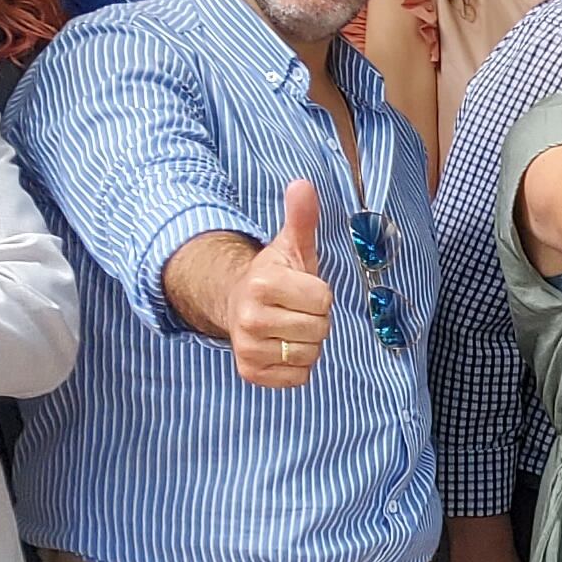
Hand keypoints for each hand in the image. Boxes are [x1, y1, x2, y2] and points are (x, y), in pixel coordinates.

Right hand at [228, 180, 333, 387]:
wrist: (238, 304)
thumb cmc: (275, 276)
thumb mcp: (291, 246)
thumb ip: (301, 217)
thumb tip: (303, 184)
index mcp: (262, 284)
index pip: (323, 299)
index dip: (318, 293)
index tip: (300, 288)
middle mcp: (250, 318)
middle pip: (320, 328)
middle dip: (315, 318)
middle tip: (295, 308)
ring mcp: (248, 348)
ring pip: (310, 354)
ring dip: (308, 342)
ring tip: (289, 326)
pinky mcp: (250, 372)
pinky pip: (298, 377)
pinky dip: (298, 365)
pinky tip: (282, 345)